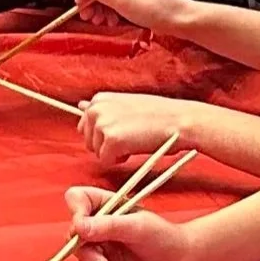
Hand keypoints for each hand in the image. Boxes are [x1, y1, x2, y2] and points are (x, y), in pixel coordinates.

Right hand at [64, 184, 205, 260]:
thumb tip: (78, 227)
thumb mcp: (137, 228)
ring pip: (84, 260)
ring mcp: (104, 246)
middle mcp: (101, 225)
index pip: (78, 199)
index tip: (82, 229)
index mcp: (108, 205)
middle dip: (88, 255)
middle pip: (74, 236)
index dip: (75, 212)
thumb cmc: (165, 238)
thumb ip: (108, 226)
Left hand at [78, 93, 200, 165]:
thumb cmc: (158, 114)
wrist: (180, 120)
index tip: (123, 131)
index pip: (85, 125)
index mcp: (99, 99)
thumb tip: (80, 105)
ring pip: (96, 152)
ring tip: (135, 140)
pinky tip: (135, 148)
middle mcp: (96, 109)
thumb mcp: (125, 104)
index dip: (104, 134)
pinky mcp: (111, 141)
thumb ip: (102, 108)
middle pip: (87, 140)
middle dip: (105, 145)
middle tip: (131, 137)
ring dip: (114, 152)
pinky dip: (120, 160)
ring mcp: (102, 124)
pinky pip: (106, 161)